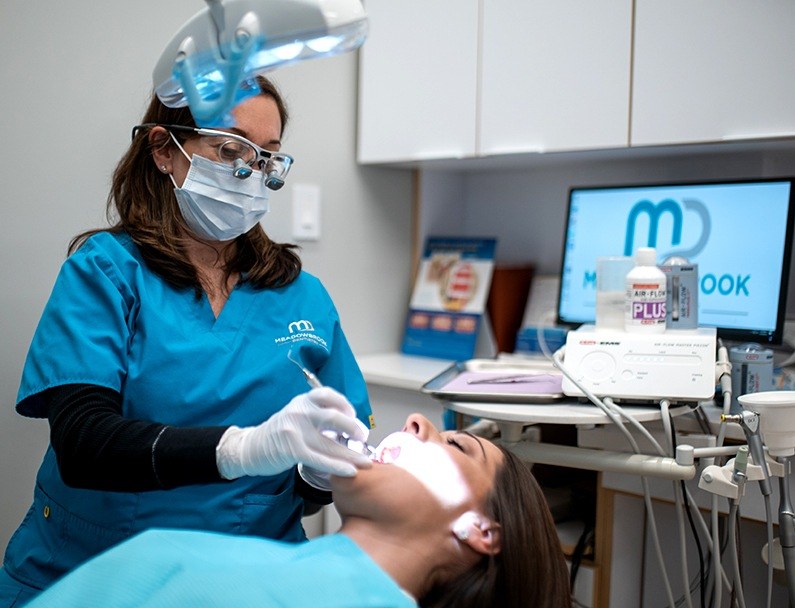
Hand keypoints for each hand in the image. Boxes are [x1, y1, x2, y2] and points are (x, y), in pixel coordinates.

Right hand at [216, 387, 371, 479]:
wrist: (250, 448)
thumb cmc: (280, 433)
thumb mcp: (297, 414)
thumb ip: (318, 415)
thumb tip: (350, 424)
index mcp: (302, 400)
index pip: (328, 395)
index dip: (345, 404)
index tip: (354, 415)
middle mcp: (299, 411)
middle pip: (334, 417)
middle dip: (353, 428)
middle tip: (363, 438)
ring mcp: (294, 431)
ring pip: (330, 442)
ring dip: (351, 454)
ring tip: (365, 461)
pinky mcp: (292, 450)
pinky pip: (320, 459)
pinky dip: (338, 466)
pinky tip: (350, 471)